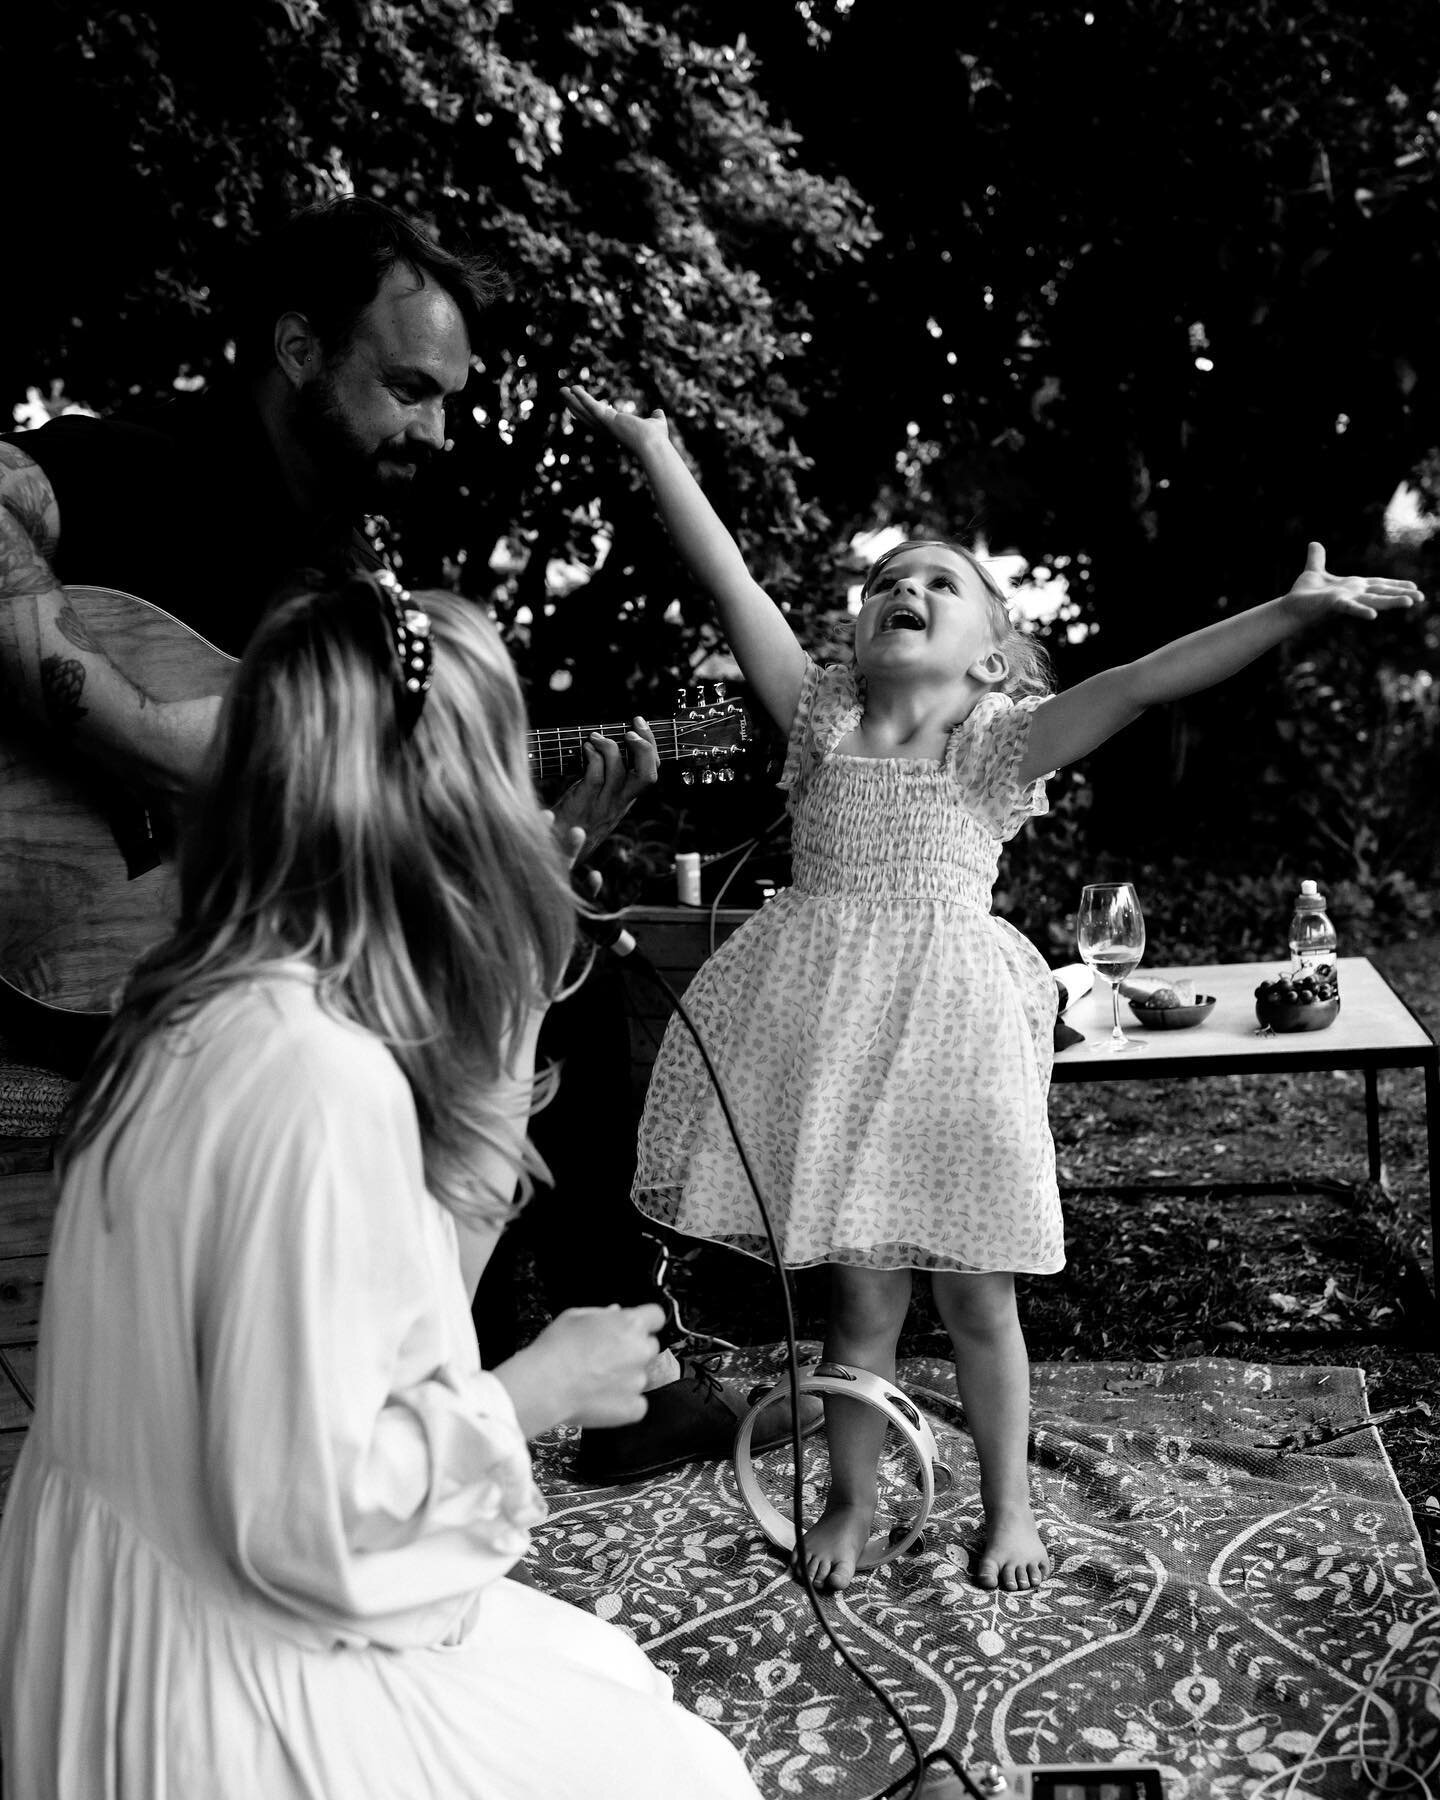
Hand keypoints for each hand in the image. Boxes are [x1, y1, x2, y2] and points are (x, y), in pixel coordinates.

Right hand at [494, 1303, 667, 1435]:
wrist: (545, 1386)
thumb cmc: (556, 1350)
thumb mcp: (575, 1316)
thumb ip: (602, 1314)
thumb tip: (614, 1313)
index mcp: (630, 1324)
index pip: (656, 1316)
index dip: (645, 1321)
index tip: (636, 1327)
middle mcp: (640, 1351)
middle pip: (649, 1346)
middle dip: (633, 1349)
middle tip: (607, 1355)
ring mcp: (639, 1380)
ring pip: (641, 1374)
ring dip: (627, 1376)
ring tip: (597, 1378)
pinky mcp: (633, 1407)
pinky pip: (638, 1403)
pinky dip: (624, 1402)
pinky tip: (602, 1397)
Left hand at [550, 716, 658, 855]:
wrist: (553, 848)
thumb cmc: (574, 819)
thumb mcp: (599, 802)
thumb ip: (608, 780)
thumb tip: (609, 746)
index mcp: (625, 800)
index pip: (651, 774)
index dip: (651, 748)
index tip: (640, 726)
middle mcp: (619, 803)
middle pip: (647, 775)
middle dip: (644, 746)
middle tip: (632, 729)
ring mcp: (602, 805)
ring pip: (619, 771)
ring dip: (609, 746)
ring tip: (595, 737)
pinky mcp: (584, 803)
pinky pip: (595, 775)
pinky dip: (591, 756)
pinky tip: (584, 749)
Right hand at [561, 383, 671, 455]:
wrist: (654, 446)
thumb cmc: (656, 439)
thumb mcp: (657, 423)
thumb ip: (656, 417)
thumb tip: (658, 412)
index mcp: (617, 430)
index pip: (602, 418)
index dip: (594, 409)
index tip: (587, 400)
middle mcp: (608, 429)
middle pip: (586, 416)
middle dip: (575, 405)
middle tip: (565, 395)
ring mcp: (605, 425)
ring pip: (584, 411)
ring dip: (572, 400)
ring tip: (562, 390)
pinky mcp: (606, 419)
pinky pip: (591, 406)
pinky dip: (582, 397)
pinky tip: (573, 388)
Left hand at [1282, 542, 1422, 624]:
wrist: (1289, 606)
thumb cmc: (1303, 593)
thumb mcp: (1313, 571)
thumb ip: (1317, 558)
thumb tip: (1314, 543)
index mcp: (1352, 586)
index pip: (1378, 584)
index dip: (1396, 585)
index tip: (1414, 587)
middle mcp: (1353, 593)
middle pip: (1381, 592)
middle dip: (1401, 594)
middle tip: (1421, 598)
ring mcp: (1345, 600)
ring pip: (1372, 600)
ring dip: (1391, 601)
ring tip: (1410, 602)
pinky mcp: (1333, 604)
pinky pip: (1349, 607)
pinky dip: (1361, 610)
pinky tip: (1373, 616)